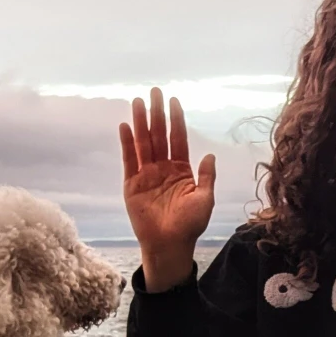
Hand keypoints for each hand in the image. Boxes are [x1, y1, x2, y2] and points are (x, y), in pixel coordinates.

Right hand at [119, 86, 214, 289]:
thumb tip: (209, 154)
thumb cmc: (189, 225)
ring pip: (143, 143)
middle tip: (154, 92)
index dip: (176, 120)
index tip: (174, 101)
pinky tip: (126, 126)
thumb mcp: (205, 199)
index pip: (178, 139)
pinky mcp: (132, 184)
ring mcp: (146, 175)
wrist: (170, 245)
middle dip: (157, 114)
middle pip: (159, 136)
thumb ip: (206, 176)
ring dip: (140, 122)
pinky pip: (129, 160)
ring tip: (137, 102)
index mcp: (181, 170)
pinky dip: (127, 144)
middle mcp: (163, 169)